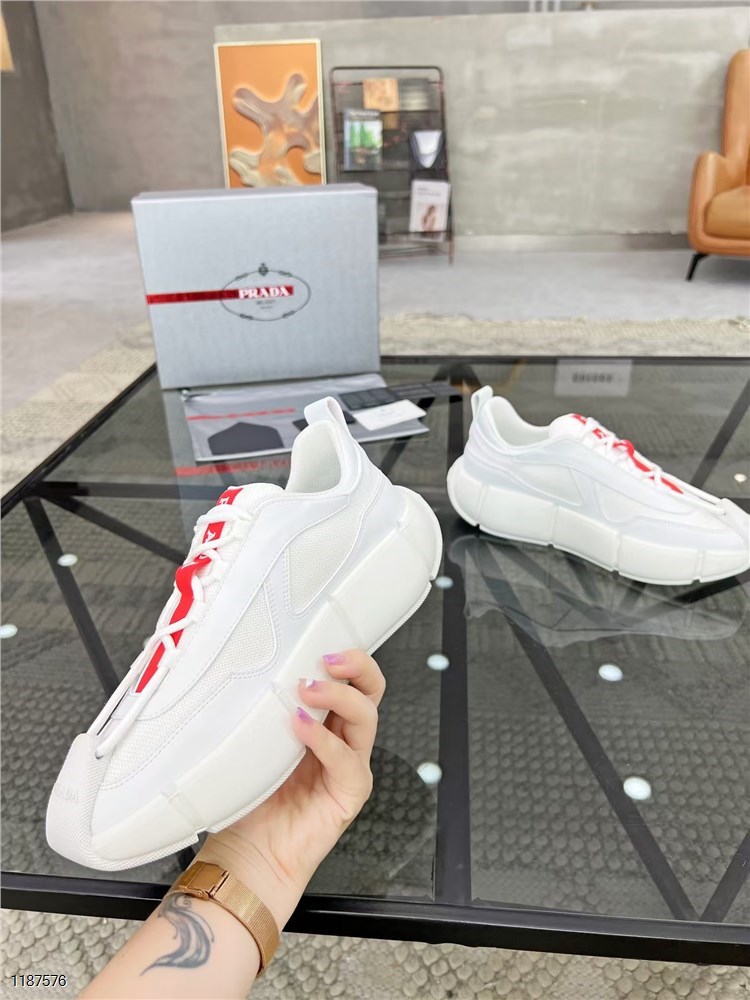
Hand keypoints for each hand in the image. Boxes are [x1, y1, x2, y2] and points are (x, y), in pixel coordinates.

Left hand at [196, 649, 383, 927]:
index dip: (344, 656)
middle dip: (357, 666)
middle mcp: (343, 739)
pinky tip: (300, 728)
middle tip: (327, 658)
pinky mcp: (350, 793)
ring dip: (339, 696)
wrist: (248, 855)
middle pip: (371, 690)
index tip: (318, 638)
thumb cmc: (249, 798)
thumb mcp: (254, 740)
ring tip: (306, 689)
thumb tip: (253, 665)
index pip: (350, 678)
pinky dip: (325, 740)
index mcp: (324, 721)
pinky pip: (347, 760)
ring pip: (366, 717)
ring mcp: (350, 765)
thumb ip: (264, 708)